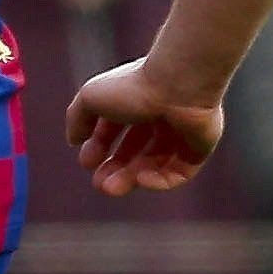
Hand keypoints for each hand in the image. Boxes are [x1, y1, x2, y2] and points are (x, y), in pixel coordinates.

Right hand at [66, 54, 224, 194]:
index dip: (97, 147)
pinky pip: (179, 172)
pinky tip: (142, 179)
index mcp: (133, 102)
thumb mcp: (90, 98)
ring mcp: (180, 134)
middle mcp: (157, 118)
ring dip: (132, 179)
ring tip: (113, 188)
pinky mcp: (199, 149)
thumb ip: (77, 119)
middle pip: (134, 152)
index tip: (86, 162)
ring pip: (154, 165)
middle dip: (114, 170)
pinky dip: (159, 180)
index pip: (113, 130)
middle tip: (101, 186)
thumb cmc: (133, 87)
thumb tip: (74, 140)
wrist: (179, 85)